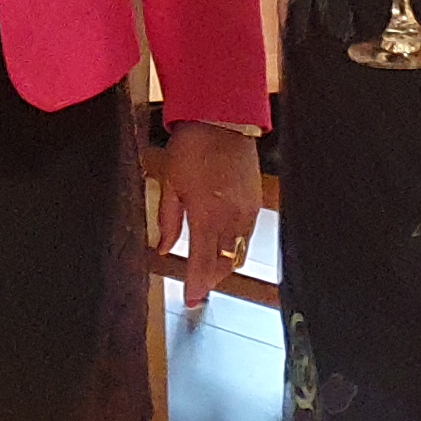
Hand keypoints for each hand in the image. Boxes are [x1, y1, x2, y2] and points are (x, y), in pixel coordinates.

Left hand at [154, 120, 261, 320]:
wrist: (221, 119)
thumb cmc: (192, 148)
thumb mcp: (170, 184)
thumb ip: (168, 221)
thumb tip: (164, 248)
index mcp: (207, 216)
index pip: (203, 263)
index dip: (197, 286)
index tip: (191, 301)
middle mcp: (232, 218)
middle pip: (223, 264)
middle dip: (209, 279)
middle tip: (196, 287)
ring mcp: (248, 211)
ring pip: (238, 252)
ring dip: (222, 264)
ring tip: (206, 269)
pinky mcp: (256, 202)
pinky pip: (247, 235)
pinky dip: (234, 246)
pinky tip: (221, 245)